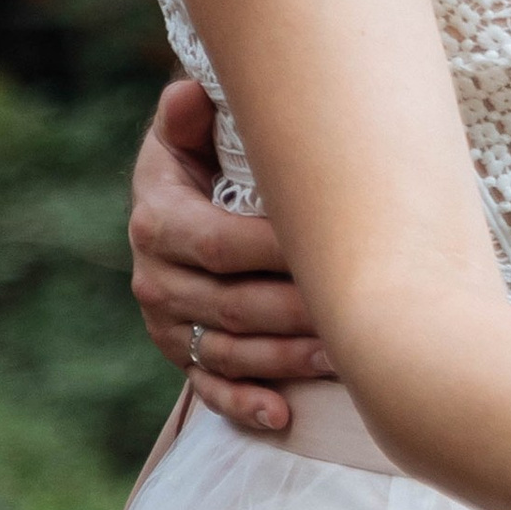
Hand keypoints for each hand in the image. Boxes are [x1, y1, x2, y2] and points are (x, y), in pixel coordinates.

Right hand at [130, 75, 333, 434]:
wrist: (181, 197)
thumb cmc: (204, 153)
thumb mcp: (190, 129)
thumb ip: (189, 115)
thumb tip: (190, 93)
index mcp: (159, 221)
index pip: (219, 244)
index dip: (273, 251)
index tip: (329, 248)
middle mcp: (155, 278)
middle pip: (231, 305)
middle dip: (294, 312)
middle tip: (354, 312)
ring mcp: (168, 323)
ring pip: (228, 351)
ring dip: (282, 361)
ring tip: (338, 358)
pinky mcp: (184, 354)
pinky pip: (211, 387)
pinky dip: (244, 404)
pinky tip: (282, 416)